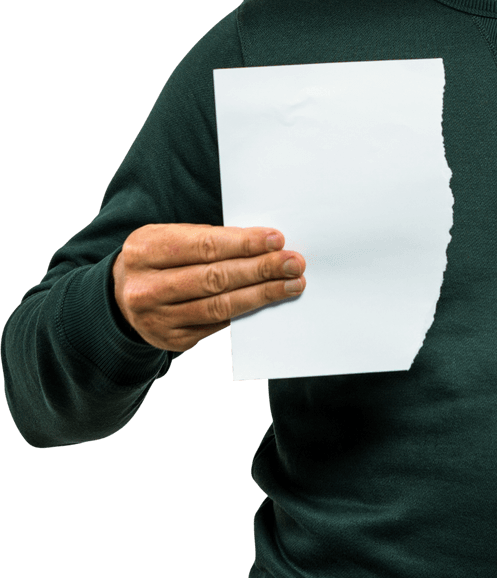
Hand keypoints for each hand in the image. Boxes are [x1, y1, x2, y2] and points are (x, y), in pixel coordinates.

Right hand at [113, 224, 305, 350]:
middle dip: (260, 270)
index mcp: (145, 250)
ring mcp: (155, 318)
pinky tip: (267, 302)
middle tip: (294, 264)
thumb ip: (208, 240)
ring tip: (292, 285)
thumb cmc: (158, 258)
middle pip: (214, 278)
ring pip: (218, 307)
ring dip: (262, 295)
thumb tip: (263, 245)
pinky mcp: (170, 340)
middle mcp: (146, 287)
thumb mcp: (169, 237)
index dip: (243, 244)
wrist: (120, 297)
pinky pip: (215, 325)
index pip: (204, 246)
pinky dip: (245, 312)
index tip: (277, 240)